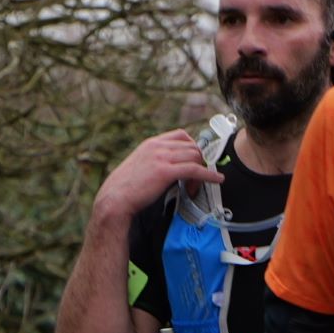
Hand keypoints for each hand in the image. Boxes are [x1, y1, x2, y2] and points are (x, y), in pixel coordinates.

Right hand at [93, 131, 219, 223]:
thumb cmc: (129, 186)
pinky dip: (209, 175)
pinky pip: (195, 169)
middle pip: (192, 146)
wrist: (116, 197)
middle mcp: (157, 147)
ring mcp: (161, 157)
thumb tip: (176, 165)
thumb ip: (158, 160)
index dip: (194, 147)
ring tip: (195, 187)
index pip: (181, 135)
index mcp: (151, 143)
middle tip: (196, 180)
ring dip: (202, 172)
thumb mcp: (142, 164)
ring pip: (195, 157)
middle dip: (199, 162)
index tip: (197, 160)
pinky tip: (217, 180)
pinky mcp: (165, 171)